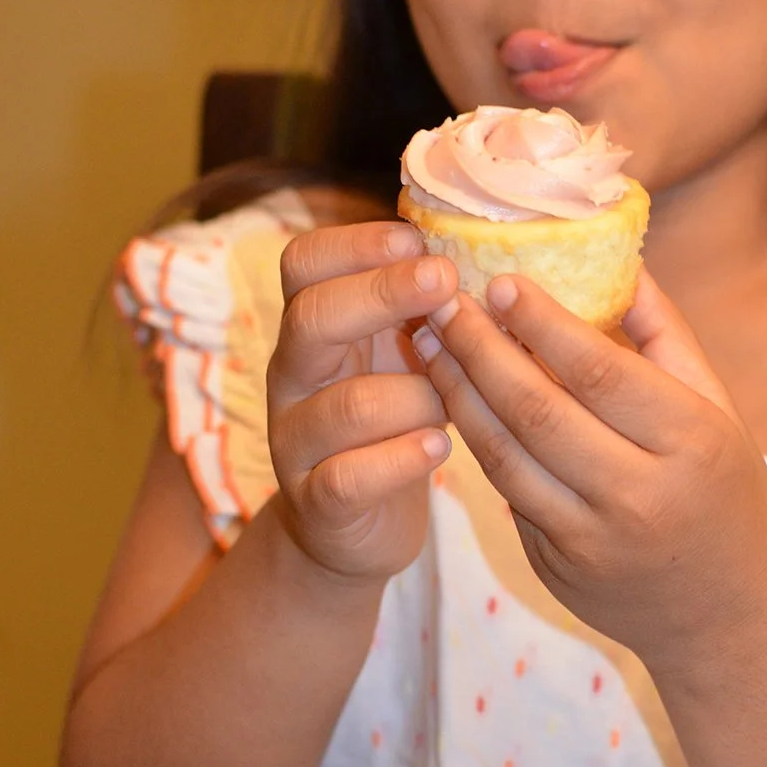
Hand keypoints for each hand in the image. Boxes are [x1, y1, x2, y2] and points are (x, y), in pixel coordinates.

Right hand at [268, 221, 457, 582]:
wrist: (355, 525)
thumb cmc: (392, 422)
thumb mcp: (401, 353)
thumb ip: (418, 308)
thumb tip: (473, 248)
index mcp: (314, 327)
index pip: (303, 263)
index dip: (354, 243)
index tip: (415, 241)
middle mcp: (292, 376)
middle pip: (312, 317)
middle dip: (382, 293)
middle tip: (445, 281)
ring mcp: (296, 441)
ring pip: (346, 404)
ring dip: (416, 395)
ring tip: (454, 400)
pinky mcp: (315, 501)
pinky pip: (347, 476)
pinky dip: (400, 460)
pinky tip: (438, 447)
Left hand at [412, 269, 766, 673]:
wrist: (731, 618)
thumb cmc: (728, 494)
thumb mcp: (718, 409)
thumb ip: (664, 334)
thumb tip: (615, 257)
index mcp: (691, 442)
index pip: (600, 371)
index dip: (541, 322)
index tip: (499, 280)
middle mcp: (640, 495)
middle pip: (537, 410)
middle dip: (479, 349)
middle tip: (441, 302)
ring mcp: (592, 541)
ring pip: (504, 456)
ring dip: (458, 393)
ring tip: (429, 343)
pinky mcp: (557, 570)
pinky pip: (507, 495)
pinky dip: (476, 443)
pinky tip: (454, 399)